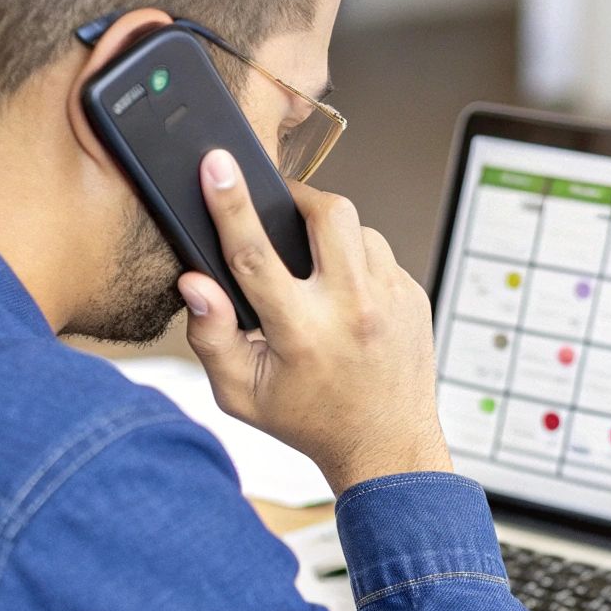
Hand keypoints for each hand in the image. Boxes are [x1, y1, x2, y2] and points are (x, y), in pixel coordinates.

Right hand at [178, 149, 452, 495]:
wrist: (387, 445)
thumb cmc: (310, 420)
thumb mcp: (242, 394)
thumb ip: (211, 338)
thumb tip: (196, 284)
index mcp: (303, 332)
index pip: (256, 254)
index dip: (230, 204)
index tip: (217, 165)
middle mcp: (354, 309)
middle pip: (328, 213)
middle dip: (299, 198)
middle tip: (281, 211)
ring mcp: (392, 299)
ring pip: (359, 228)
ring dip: (332, 235)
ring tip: (315, 269)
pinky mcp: (414, 296)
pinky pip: (381, 253)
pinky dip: (359, 261)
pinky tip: (346, 293)